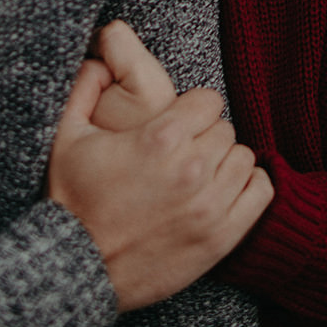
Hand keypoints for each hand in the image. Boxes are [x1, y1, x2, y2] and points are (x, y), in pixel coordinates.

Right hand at [50, 31, 272, 311]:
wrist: (75, 268)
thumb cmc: (68, 202)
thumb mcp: (65, 137)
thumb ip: (81, 88)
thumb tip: (96, 58)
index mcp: (160, 138)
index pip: (209, 101)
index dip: (193, 109)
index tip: (179, 122)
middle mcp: (191, 168)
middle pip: (225, 130)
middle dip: (205, 136)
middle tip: (183, 152)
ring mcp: (208, 205)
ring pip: (243, 158)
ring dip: (224, 161)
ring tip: (200, 172)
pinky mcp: (220, 238)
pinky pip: (260, 193)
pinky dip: (247, 187)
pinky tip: (223, 190)